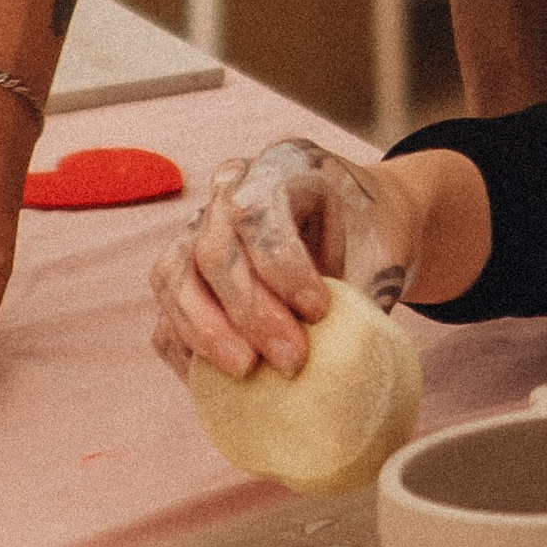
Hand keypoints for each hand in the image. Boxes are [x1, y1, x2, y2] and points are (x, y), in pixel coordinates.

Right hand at [149, 138, 427, 384]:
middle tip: (291, 361)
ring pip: (173, 276)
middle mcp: (231, 188)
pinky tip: (222, 379)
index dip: (282, 268)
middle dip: (249, 311)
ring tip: (247, 373)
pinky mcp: (185, 274)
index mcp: (283, 166)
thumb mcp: (381, 255)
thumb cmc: (371, 242)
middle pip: (212, 248)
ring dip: (206, 332)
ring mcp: (200, 228)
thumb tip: (340, 365)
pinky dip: (186, 348)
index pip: (256, 211)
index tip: (321, 312)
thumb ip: (360, 300)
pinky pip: (165, 312)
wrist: (362, 231)